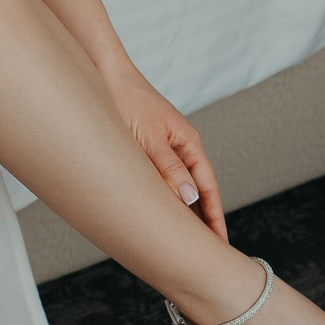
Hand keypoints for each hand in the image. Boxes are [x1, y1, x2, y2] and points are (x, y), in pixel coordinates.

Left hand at [112, 69, 227, 235]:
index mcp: (188, 141)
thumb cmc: (125, 99)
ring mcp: (164, 146)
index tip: (221, 243)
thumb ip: (166, 166)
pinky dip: (164, 197)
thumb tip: (190, 197)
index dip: (214, 216)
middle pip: (196, 189)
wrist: (103, 73)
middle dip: (202, 220)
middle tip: (207, 252)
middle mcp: (180, 145)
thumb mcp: (146, 136)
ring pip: (178, 186)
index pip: (208, 187)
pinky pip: (161, 178)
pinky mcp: (146, 146)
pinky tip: (160, 212)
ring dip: (183, 211)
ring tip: (185, 241)